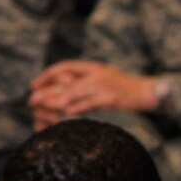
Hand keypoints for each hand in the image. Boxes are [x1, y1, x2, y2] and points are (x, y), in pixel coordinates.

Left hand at [27, 60, 157, 121]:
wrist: (149, 92)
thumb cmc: (125, 88)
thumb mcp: (104, 77)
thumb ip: (85, 81)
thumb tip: (62, 89)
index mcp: (93, 68)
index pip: (64, 67)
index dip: (47, 75)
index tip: (33, 84)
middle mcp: (96, 74)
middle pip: (65, 81)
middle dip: (46, 90)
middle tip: (32, 100)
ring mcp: (103, 86)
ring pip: (74, 92)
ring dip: (56, 101)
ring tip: (43, 108)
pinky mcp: (111, 98)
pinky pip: (89, 104)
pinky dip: (76, 108)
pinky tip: (65, 114)